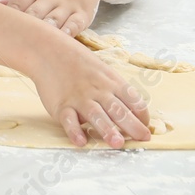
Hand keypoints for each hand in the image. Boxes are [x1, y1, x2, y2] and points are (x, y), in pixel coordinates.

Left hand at [0, 0, 100, 36]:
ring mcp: (68, 4)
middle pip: (34, 14)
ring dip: (43, 34)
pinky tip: (58, 43)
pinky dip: (66, 34)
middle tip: (12, 43)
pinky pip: (74, 25)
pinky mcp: (84, 13)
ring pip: (53, 22)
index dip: (8, 17)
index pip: (18, 2)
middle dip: (23, 28)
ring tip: (31, 46)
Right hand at [24, 25, 151, 147]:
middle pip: (118, 109)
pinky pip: (69, 120)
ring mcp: (79, 98)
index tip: (146, 130)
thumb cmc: (80, 64)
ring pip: (96, 115)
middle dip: (132, 125)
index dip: (142, 116)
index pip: (134, 100)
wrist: (48, 50)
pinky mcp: (61, 106)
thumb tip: (134, 114)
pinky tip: (81, 141)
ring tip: (117, 143)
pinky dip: (74, 131)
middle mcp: (98, 91)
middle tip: (142, 139)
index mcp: (112, 82)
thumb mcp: (104, 72)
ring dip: (107, 129)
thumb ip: (117, 92)